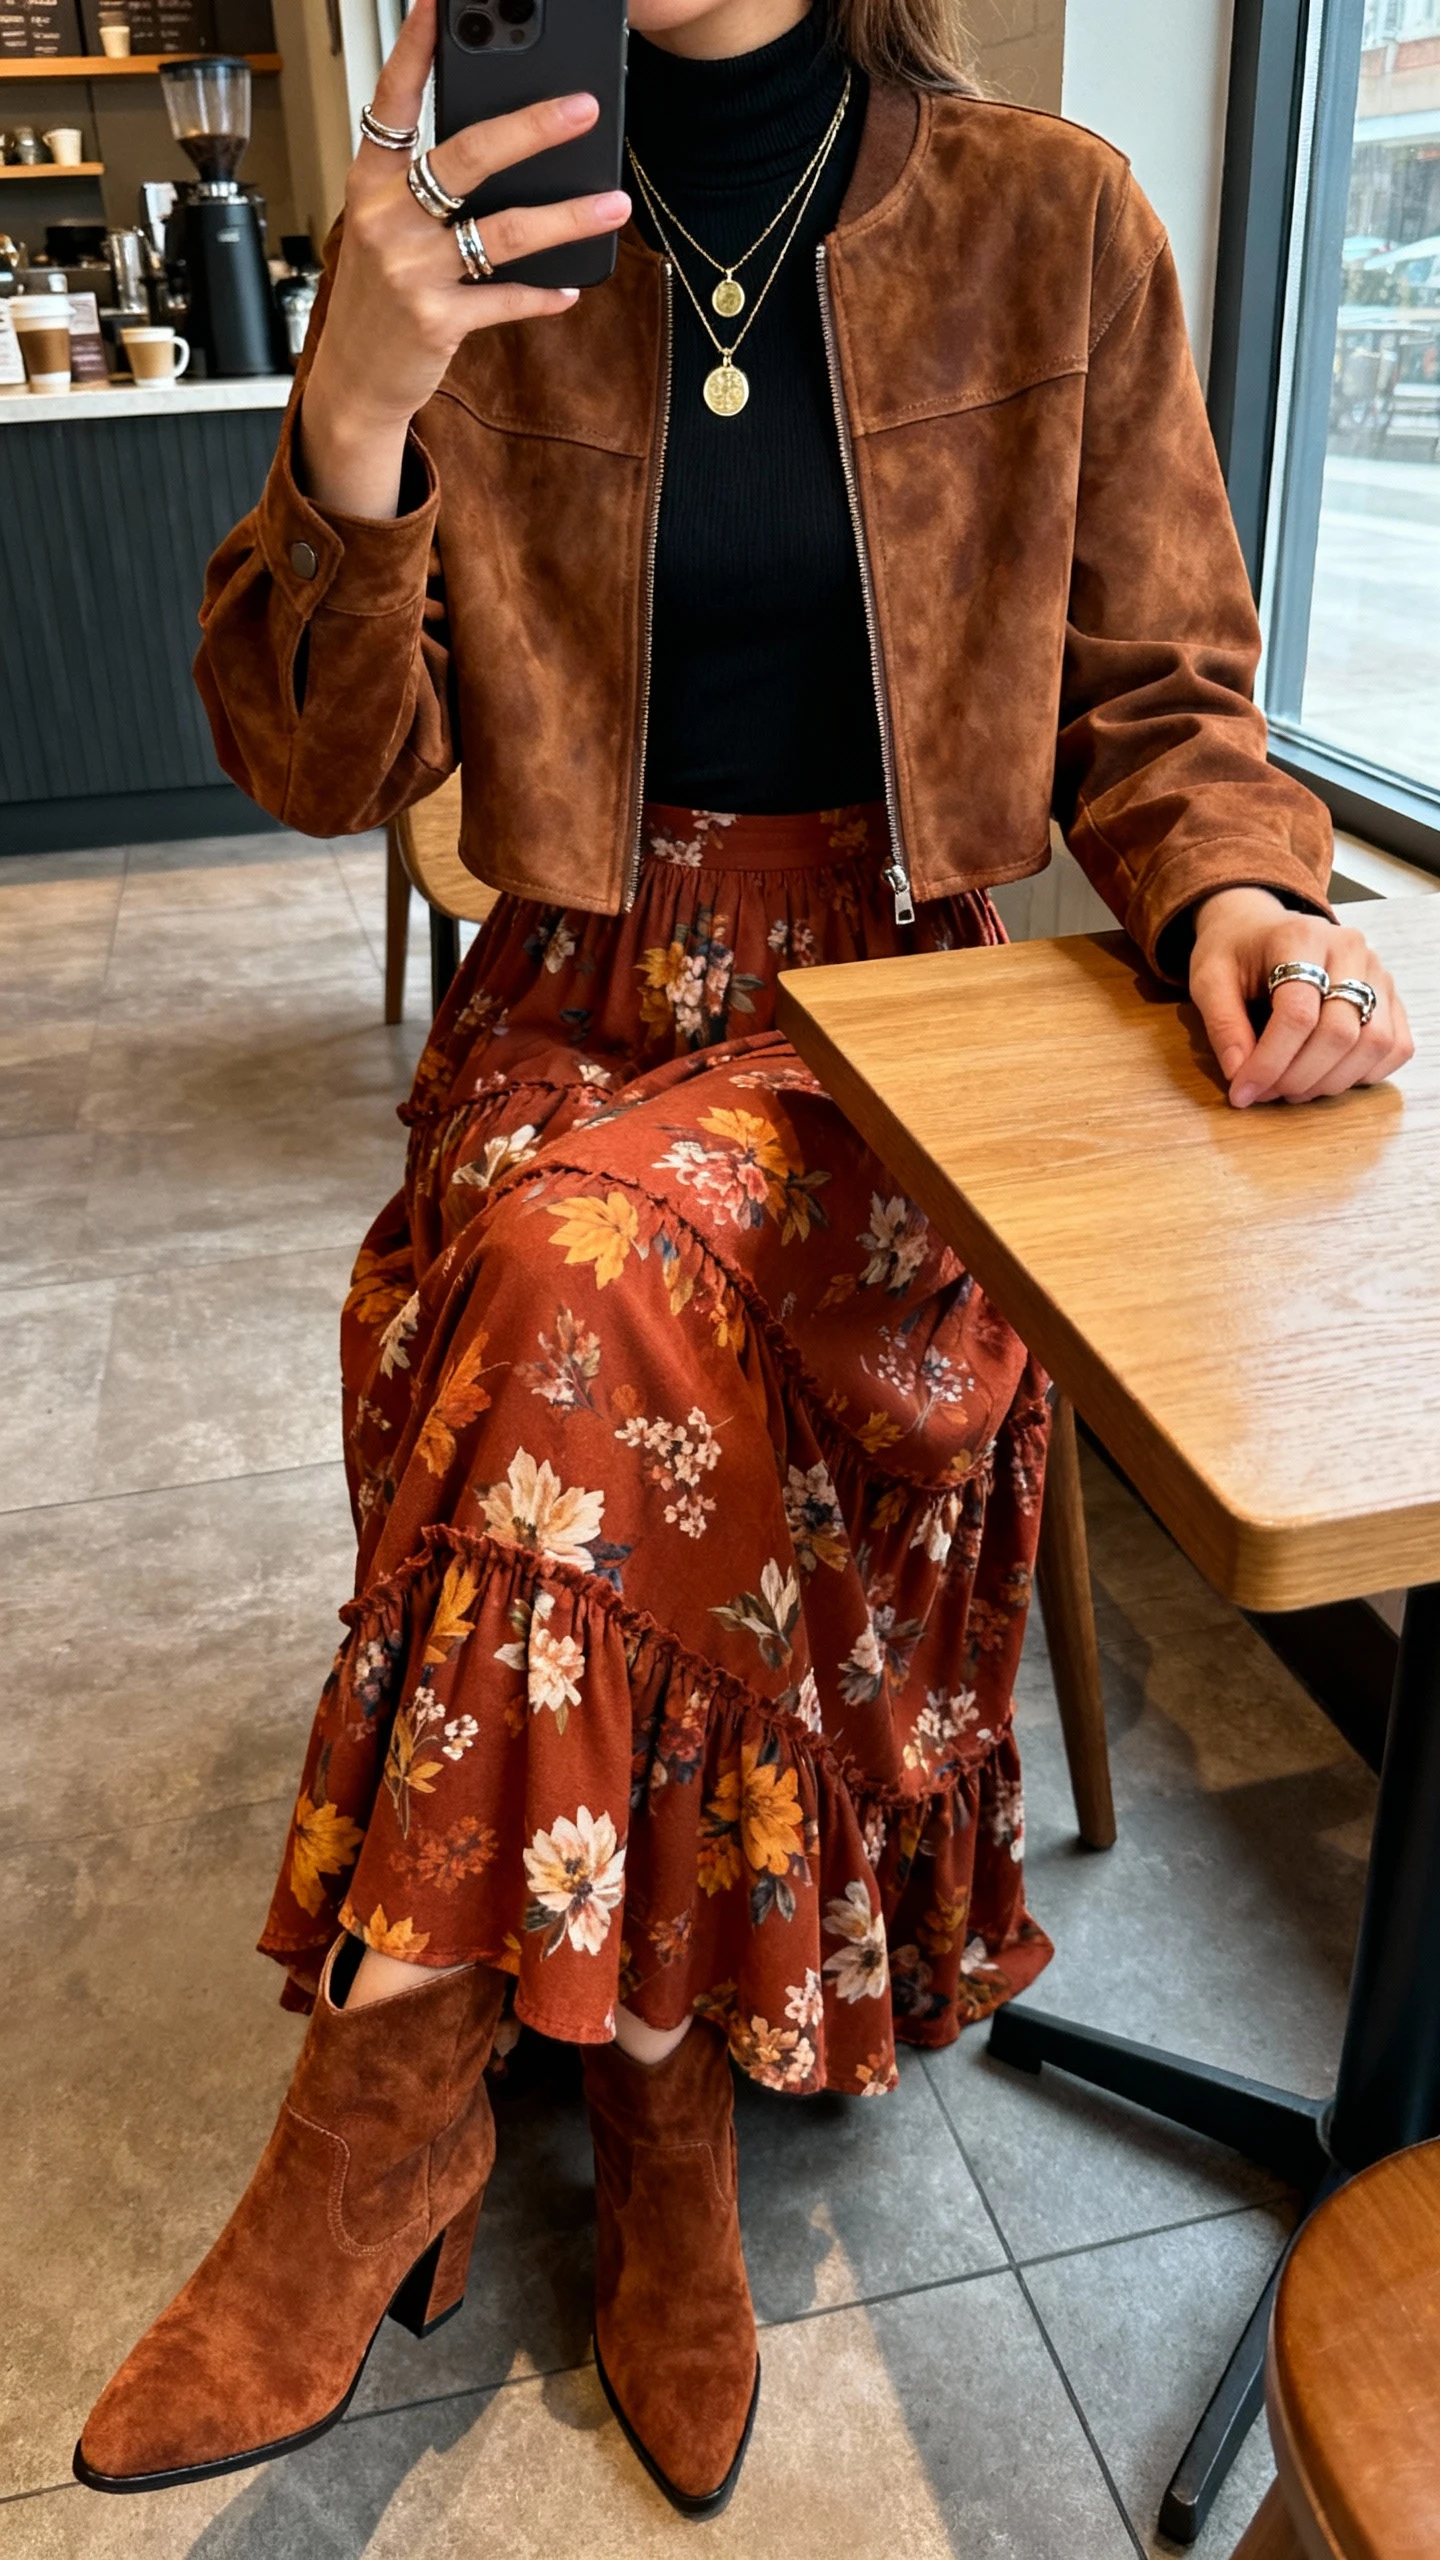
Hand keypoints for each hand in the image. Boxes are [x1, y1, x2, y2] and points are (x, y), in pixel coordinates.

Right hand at [300, 0, 629, 515]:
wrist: (355, 378)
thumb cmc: (377, 295)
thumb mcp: (383, 229)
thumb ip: (423, 188)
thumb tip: (501, 151)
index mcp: (370, 184)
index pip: (392, 103)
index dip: (416, 52)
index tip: (441, 6)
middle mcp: (385, 219)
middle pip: (467, 157)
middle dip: (531, 128)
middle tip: (581, 107)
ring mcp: (410, 270)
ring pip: (502, 231)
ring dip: (566, 216)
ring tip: (614, 203)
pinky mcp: (436, 320)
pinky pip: (504, 298)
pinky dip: (542, 295)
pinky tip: (569, 288)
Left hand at [1188, 886, 1413, 1108]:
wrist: (1261, 928)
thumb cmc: (1235, 953)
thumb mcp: (1209, 979)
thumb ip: (1223, 1025)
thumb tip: (1240, 1075)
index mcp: (1301, 938)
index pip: (1298, 1013)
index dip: (1270, 1062)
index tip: (1243, 1091)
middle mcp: (1350, 950)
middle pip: (1340, 1032)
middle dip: (1299, 1077)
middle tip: (1266, 1094)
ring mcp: (1377, 972)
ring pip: (1374, 1043)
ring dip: (1331, 1081)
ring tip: (1292, 1089)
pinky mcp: (1390, 996)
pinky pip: (1396, 1046)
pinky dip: (1364, 1074)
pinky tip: (1326, 1076)